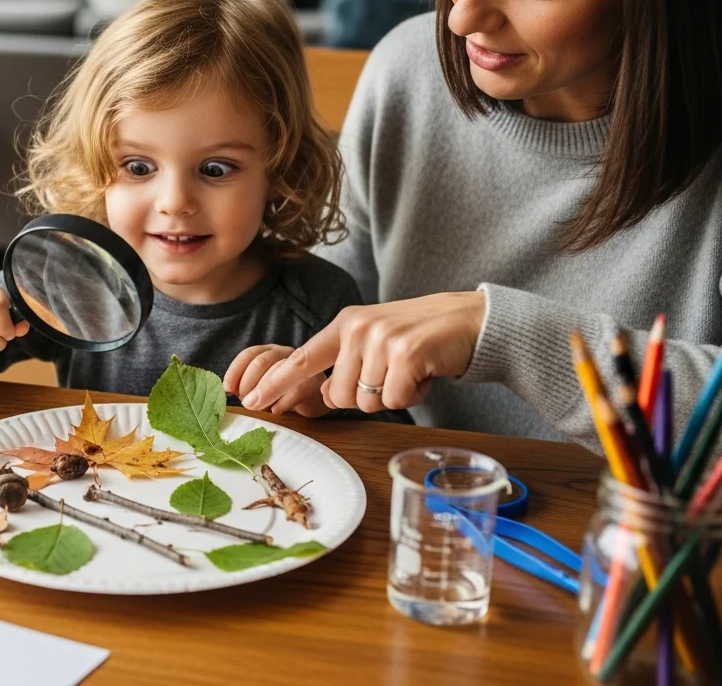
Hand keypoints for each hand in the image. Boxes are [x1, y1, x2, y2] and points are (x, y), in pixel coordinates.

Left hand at [225, 345, 331, 417]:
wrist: (315, 400)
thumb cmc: (284, 393)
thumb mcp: (263, 388)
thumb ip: (247, 386)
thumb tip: (229, 392)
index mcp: (270, 351)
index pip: (249, 354)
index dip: (235, 371)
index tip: (228, 389)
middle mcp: (285, 354)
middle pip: (261, 362)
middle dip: (247, 383)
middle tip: (244, 401)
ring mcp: (302, 367)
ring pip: (278, 374)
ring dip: (262, 394)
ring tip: (256, 408)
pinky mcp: (313, 384)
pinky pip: (294, 392)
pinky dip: (281, 404)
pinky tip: (275, 412)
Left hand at [241, 292, 485, 413]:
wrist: (469, 320)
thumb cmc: (420, 338)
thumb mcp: (375, 343)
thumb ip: (346, 366)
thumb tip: (327, 396)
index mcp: (344, 325)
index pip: (301, 357)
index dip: (276, 382)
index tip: (252, 399)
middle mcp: (357, 328)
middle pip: (340, 396)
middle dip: (368, 397)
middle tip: (394, 374)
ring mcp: (381, 339)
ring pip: (367, 402)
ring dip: (393, 396)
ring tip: (411, 370)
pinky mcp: (406, 353)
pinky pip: (395, 400)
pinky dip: (414, 395)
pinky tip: (425, 373)